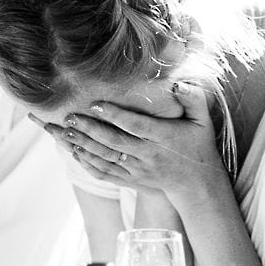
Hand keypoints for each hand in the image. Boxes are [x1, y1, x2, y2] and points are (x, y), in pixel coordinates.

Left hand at [46, 81, 224, 201]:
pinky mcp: (131, 180)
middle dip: (89, 129)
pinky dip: (88, 163)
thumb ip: (194, 98)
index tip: (95, 104)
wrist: (197, 183)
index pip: (136, 126)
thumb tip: (179, 81)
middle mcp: (148, 155)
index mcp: (163, 138)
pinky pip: (105, 174)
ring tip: (62, 131)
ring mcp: (138, 170)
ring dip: (82, 145)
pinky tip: (73, 151)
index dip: (115, 116)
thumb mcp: (203, 120)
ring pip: (105, 158)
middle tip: (68, 116)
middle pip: (114, 142)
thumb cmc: (198, 144)